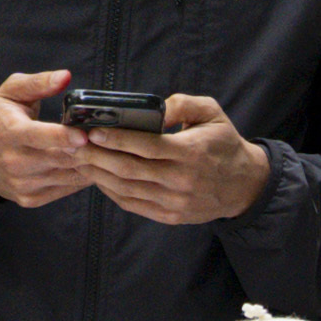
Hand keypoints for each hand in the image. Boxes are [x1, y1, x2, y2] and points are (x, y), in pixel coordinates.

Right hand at [0, 68, 98, 207]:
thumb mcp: (11, 92)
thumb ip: (38, 83)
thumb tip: (65, 76)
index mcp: (10, 132)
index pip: (39, 136)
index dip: (63, 137)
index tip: (84, 134)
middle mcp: (14, 161)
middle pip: (59, 158)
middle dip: (86, 150)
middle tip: (106, 138)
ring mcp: (22, 183)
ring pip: (66, 176)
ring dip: (88, 164)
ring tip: (104, 150)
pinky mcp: (29, 198)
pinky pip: (65, 190)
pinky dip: (80, 177)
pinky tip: (88, 164)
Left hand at [83, 88, 270, 225]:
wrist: (244, 185)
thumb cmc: (223, 143)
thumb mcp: (212, 112)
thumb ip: (183, 103)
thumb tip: (156, 110)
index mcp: (191, 152)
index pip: (145, 146)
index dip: (116, 138)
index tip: (93, 130)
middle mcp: (181, 180)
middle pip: (129, 169)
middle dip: (97, 156)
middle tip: (75, 144)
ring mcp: (175, 201)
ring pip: (127, 189)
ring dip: (99, 174)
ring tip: (81, 159)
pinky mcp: (170, 216)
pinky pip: (134, 205)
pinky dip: (112, 192)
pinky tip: (100, 178)